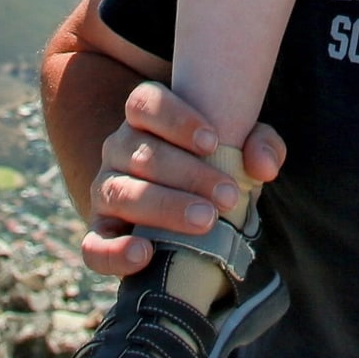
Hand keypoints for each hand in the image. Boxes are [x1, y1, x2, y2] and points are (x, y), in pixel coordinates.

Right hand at [82, 80, 285, 278]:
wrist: (181, 205)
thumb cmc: (213, 164)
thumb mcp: (239, 146)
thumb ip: (260, 144)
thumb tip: (265, 166)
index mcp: (144, 118)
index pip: (145, 103)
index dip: (176, 119)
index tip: (213, 141)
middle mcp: (117, 149)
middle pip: (142, 154)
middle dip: (188, 175)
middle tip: (227, 196)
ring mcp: (105, 191)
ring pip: (121, 193)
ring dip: (165, 207)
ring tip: (206, 220)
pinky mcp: (100, 233)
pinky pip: (93, 245)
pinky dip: (114, 252)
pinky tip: (143, 254)